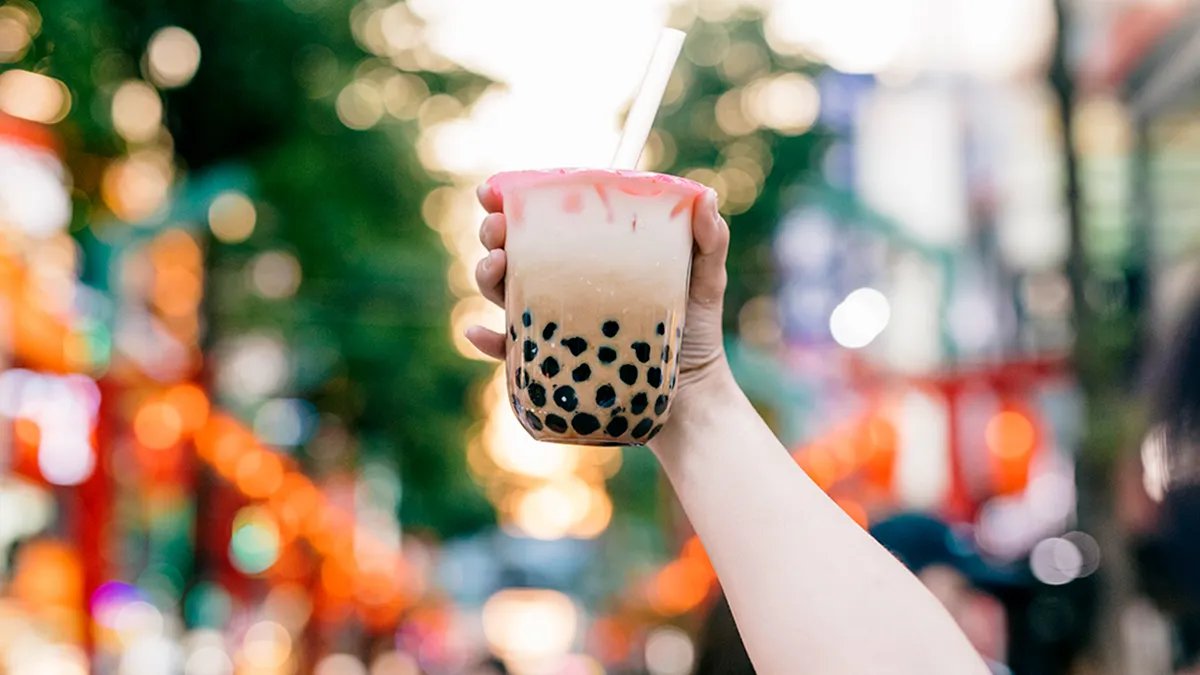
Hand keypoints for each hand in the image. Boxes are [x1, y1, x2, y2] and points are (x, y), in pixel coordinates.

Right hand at [465, 180, 732, 395]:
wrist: (690, 396)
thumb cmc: (695, 331)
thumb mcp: (706, 280)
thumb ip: (709, 240)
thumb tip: (707, 196)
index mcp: (589, 255)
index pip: (545, 219)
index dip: (512, 199)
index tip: (494, 190)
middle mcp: (563, 285)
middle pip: (513, 249)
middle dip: (494, 233)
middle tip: (498, 230)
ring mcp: (552, 324)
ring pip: (502, 292)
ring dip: (487, 275)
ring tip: (495, 266)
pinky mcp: (548, 363)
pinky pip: (508, 353)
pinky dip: (488, 343)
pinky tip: (478, 332)